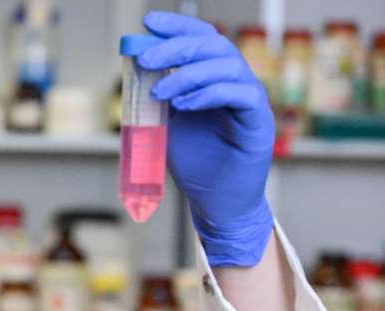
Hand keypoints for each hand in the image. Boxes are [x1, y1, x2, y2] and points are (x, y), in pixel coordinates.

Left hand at [138, 11, 274, 266]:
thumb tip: (136, 68)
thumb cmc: (195, 164)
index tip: (149, 23)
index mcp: (214, 79)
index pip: (201, 40)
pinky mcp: (258, 122)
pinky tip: (185, 105)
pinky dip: (210, 94)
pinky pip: (240, 94)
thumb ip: (159, 97)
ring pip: (228, 66)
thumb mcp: (168, 123)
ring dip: (188, 74)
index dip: (177, 27)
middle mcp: (236, 84)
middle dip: (176, 48)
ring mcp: (250, 101)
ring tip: (160, 92)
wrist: (214, 203)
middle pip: (213, 47)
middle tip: (146, 59)